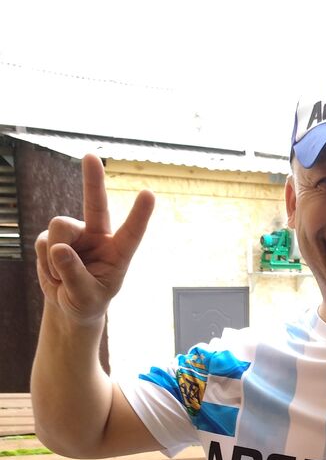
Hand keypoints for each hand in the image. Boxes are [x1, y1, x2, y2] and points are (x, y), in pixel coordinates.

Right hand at [35, 153, 154, 324]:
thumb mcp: (85, 297)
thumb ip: (74, 275)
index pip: (131, 232)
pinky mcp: (53, 236)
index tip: (148, 193)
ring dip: (55, 257)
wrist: (69, 304)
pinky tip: (53, 272)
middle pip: (95, 204)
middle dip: (93, 180)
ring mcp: (75, 234)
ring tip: (62, 277)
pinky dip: (45, 263)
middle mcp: (98, 236)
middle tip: (91, 156)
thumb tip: (58, 247)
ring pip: (59, 229)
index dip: (139, 215)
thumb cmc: (87, 301)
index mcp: (118, 252)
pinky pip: (43, 243)